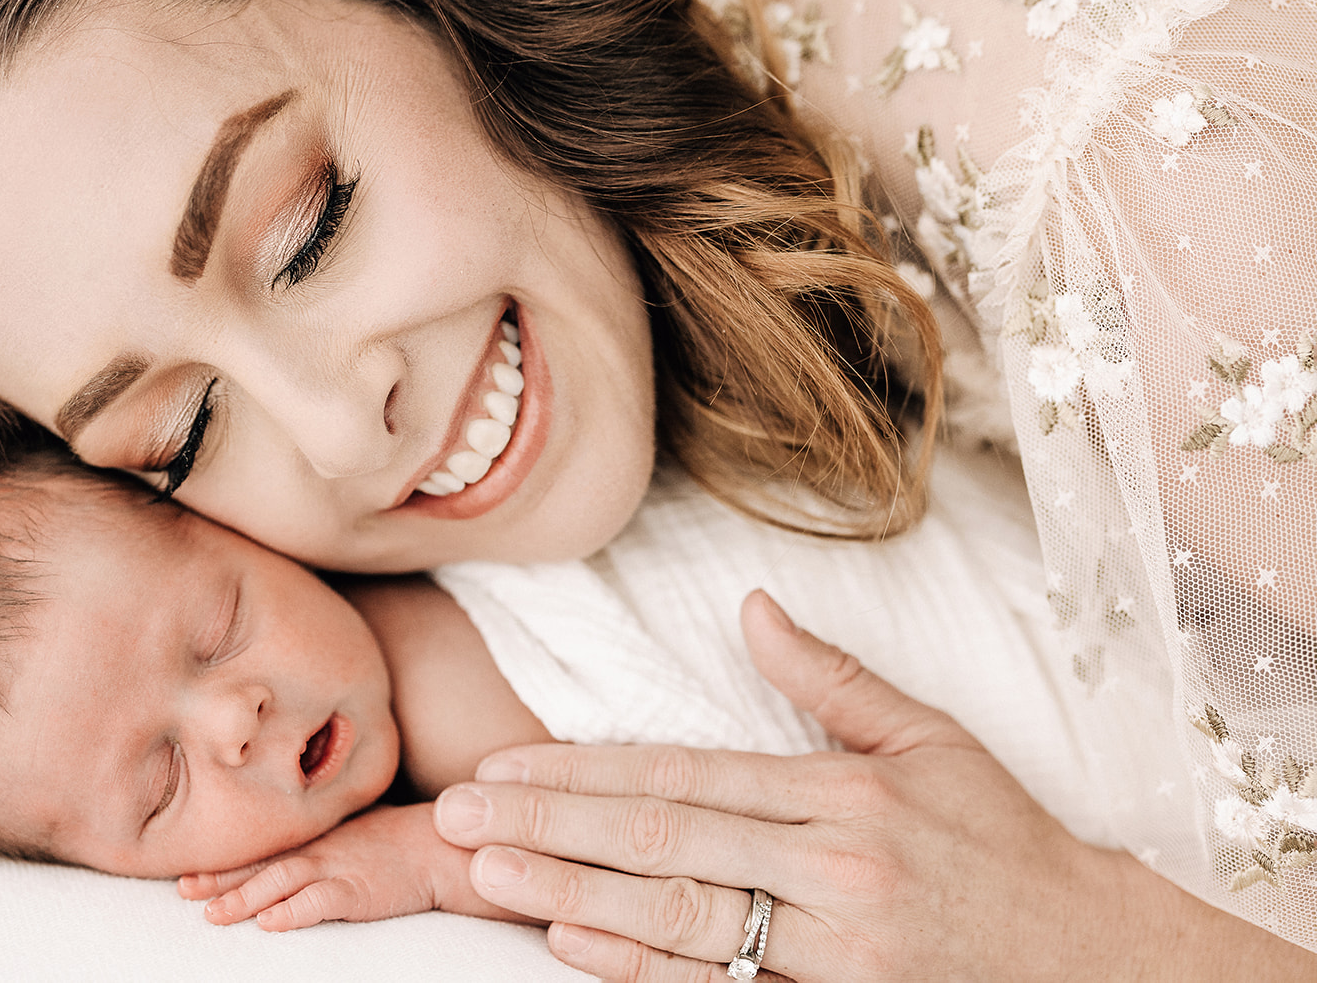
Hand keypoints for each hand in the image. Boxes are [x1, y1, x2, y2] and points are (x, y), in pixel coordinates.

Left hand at [177, 802, 537, 929]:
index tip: (185, 876)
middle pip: (261, 867)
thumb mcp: (350, 835)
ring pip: (281, 883)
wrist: (440, 845)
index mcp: (315, 841)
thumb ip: (318, 845)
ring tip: (213, 915)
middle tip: (184, 891)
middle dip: (221, 881)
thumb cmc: (397, 842)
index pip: (260, 853)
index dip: (223, 865)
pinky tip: (273, 923)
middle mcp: (319, 852)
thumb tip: (285, 862)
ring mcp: (338, 869)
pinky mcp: (359, 891)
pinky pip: (322, 901)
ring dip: (245, 899)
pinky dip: (296, 911)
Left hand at [432, 590, 1183, 981]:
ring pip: (677, 918)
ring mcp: (830, 951)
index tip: (507, 762)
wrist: (1091, 961)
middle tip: (459, 812)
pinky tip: (569, 945)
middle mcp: (830, 870)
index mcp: (844, 796)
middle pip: (662, 841)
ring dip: (570, 893)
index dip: (587, 769)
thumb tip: (752, 605)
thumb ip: (832, 680)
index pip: (686, 774)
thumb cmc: (1003, 846)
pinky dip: (639, 970)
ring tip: (486, 871)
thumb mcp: (932, 743)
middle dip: (549, 825)